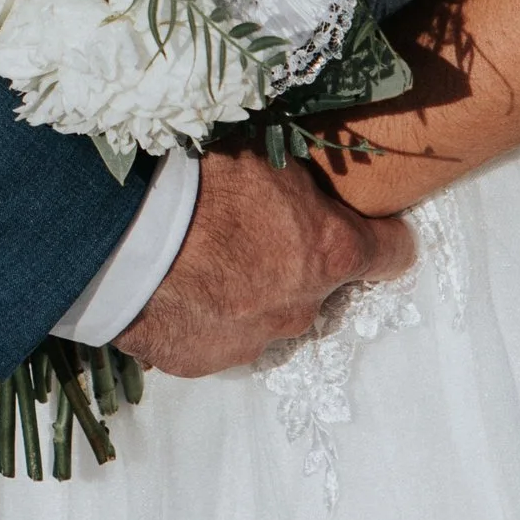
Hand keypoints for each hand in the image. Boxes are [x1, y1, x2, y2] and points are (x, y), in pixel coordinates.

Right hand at [118, 145, 417, 378]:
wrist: (126, 239)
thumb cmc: (201, 184)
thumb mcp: (268, 159)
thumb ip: (300, 185)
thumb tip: (309, 183)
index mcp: (331, 252)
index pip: (393, 253)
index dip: (383, 234)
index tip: (368, 223)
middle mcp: (302, 306)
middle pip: (320, 286)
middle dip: (297, 262)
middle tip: (254, 230)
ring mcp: (254, 340)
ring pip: (267, 316)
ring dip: (249, 292)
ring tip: (204, 259)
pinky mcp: (204, 360)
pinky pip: (217, 335)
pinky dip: (205, 315)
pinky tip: (176, 285)